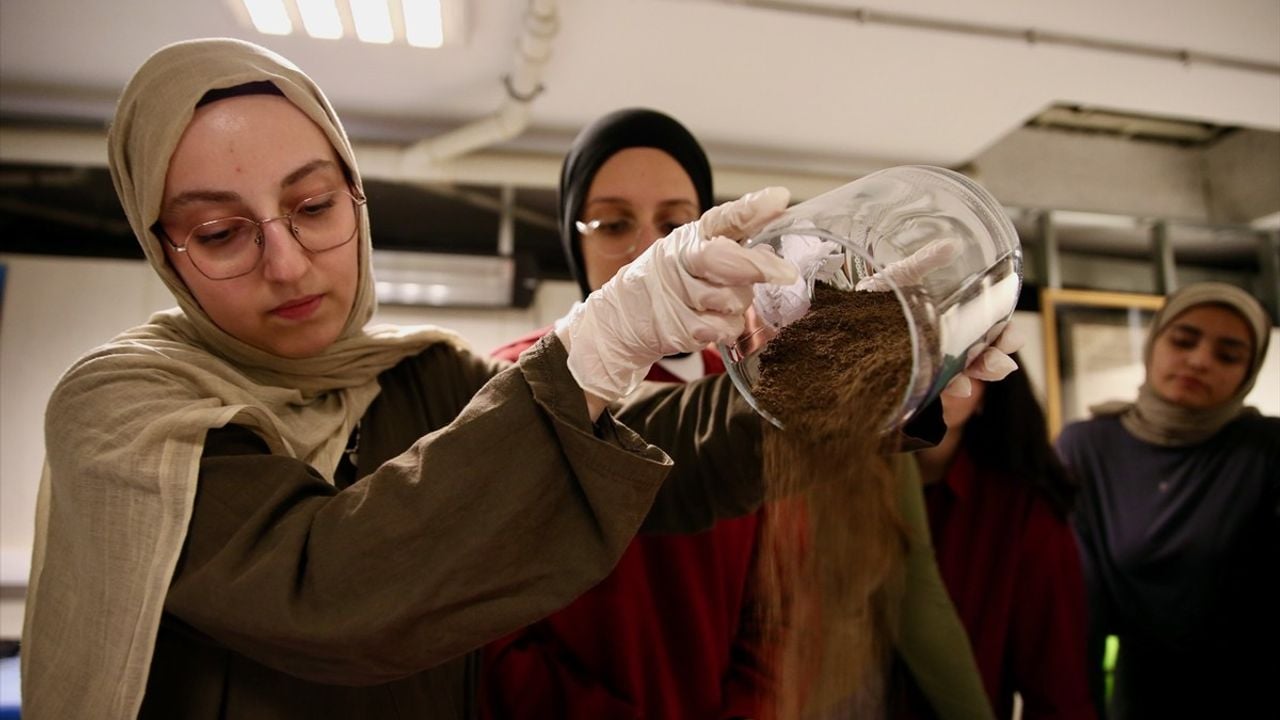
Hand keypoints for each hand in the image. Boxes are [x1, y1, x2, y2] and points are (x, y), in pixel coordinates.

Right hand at [555, 187, 797, 404]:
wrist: (620, 320)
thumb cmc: (669, 283)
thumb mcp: (693, 254)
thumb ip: (733, 249)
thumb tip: (773, 255)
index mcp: (689, 238)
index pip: (723, 218)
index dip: (752, 208)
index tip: (780, 198)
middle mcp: (679, 261)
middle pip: (725, 260)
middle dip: (758, 266)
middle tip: (787, 273)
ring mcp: (676, 295)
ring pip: (732, 300)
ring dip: (738, 305)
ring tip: (719, 303)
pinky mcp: (678, 328)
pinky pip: (724, 329)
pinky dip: (726, 328)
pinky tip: (709, 322)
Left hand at [853, 238, 1022, 397]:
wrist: (842, 317)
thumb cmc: (877, 294)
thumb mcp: (903, 274)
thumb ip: (926, 261)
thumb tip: (950, 244)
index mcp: (953, 317)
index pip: (989, 328)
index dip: (1005, 334)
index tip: (1012, 338)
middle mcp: (946, 341)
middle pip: (981, 355)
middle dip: (994, 360)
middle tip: (1000, 364)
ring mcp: (930, 360)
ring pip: (962, 372)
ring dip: (976, 376)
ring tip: (978, 376)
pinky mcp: (912, 374)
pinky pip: (934, 386)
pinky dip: (947, 387)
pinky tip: (957, 387)